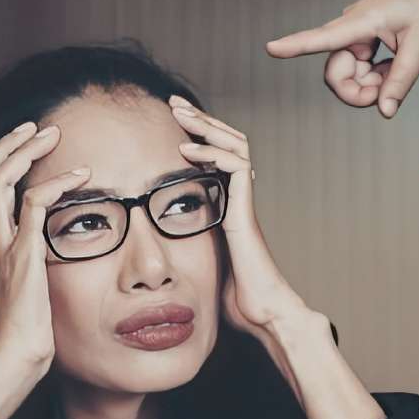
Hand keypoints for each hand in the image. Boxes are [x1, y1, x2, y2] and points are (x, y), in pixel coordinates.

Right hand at [0, 121, 90, 377]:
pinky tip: (81, 176)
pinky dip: (57, 183)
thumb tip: (51, 252)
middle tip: (36, 128)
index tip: (19, 146)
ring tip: (52, 136)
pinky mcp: (22, 257)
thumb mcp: (23, 290)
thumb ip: (29, 266)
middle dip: (6, 144)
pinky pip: (33, 205)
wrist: (13, 361)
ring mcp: (1, 248)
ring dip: (25, 151)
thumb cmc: (24, 335)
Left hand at [168, 97, 310, 340]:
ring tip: (180, 113)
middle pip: (228, 142)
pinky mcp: (245, 213)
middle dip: (200, 120)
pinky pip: (235, 170)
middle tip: (174, 103)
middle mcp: (239, 199)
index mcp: (229, 205)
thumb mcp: (202, 263)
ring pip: (235, 146)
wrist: (262, 315)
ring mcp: (245, 204)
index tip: (172, 121)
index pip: (218, 156)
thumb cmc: (236, 297)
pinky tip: (187, 151)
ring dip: (206, 127)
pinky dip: (212, 155)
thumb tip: (155, 248)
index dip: (198, 136)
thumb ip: (188, 245)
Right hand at [265, 0, 418, 118]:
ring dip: (371, 82)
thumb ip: (401, 81)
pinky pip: (360, 65)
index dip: (295, 45)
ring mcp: (356, 31)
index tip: (271, 48)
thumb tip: (384, 111)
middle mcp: (352, 25)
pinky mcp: (363, 35)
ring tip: (398, 70)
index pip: (323, 37)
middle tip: (387, 94)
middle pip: (336, 72)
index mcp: (362, 20)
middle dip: (357, 90)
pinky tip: (395, 63)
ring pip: (349, 72)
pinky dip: (377, 73)